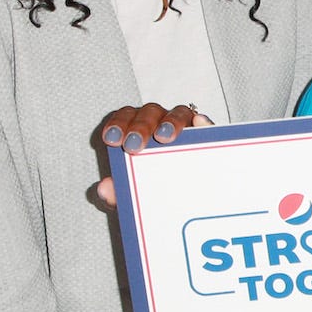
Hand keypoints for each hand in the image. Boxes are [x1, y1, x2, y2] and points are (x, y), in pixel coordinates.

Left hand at [93, 104, 211, 206]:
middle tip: (134, 145)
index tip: (111, 139)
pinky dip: (202, 121)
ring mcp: (184, 126)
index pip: (125, 118)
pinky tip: (198, 123)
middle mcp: (160, 123)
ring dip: (169, 123)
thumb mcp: (135, 191)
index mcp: (137, 130)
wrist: (190, 198)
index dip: (118, 125)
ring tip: (164, 137)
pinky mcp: (207, 134)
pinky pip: (205, 124)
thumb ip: (119, 190)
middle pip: (149, 113)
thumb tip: (105, 188)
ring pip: (177, 114)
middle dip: (140, 127)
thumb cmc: (155, 185)